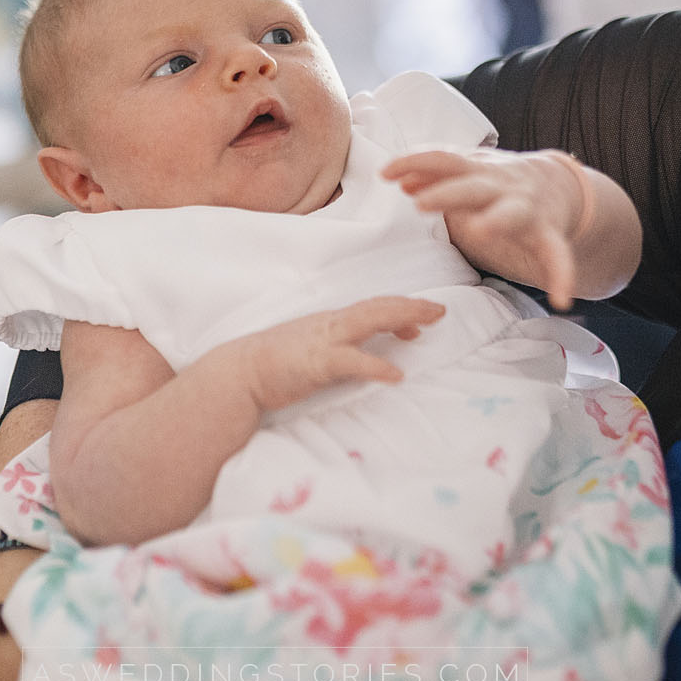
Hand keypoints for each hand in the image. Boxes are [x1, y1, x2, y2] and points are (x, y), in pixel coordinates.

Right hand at [231, 296, 444, 413]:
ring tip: (427, 324)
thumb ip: (337, 351)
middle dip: (411, 306)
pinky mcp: (317, 363)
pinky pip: (352, 361)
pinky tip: (396, 374)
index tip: (421, 320)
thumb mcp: (311, 352)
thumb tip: (363, 358)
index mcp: (330, 322)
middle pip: (377, 306)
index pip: (371, 308)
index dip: (399, 309)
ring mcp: (324, 340)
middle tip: (440, 311)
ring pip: (369, 320)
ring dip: (401, 318)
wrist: (240, 374)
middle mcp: (331, 324)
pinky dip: (376, 365)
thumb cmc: (274, 366)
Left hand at [383, 149, 586, 307]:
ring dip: (496, 220)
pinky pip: (557, 255)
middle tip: (419, 203)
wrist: (555, 184)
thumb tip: (395, 178)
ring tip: (481, 231)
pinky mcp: (549, 234)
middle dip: (446, 192)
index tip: (385, 173)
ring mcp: (527, 209)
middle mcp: (502, 186)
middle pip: (471, 187)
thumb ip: (432, 174)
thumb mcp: (465, 173)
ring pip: (512, 213)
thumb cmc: (496, 183)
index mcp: (478, 171)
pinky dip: (561, 275)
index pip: (444, 159)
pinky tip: (560, 299)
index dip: (414, 162)